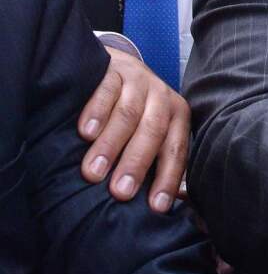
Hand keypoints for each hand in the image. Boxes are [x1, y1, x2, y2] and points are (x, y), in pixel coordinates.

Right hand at [78, 47, 189, 211]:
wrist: (117, 66)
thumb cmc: (136, 112)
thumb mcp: (153, 131)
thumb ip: (156, 160)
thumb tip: (161, 207)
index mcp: (177, 116)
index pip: (176, 150)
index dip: (168, 179)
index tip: (155, 207)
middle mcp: (162, 97)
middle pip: (152, 132)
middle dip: (136, 164)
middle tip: (119, 193)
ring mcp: (139, 81)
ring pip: (128, 114)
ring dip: (110, 145)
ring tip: (93, 173)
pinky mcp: (114, 69)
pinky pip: (106, 90)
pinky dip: (95, 113)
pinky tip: (84, 133)